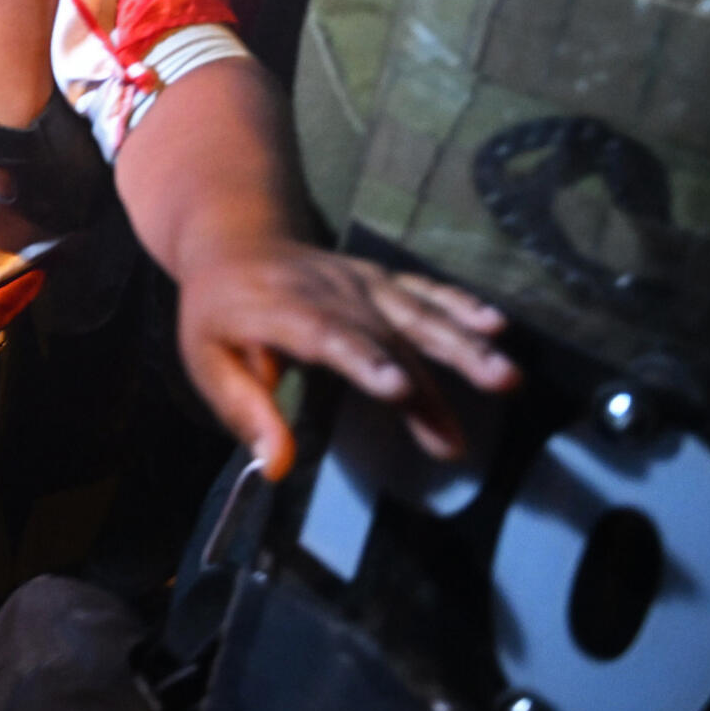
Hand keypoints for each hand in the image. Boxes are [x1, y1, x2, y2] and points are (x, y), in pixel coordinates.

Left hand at [174, 237, 518, 480]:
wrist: (236, 244)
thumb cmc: (217, 315)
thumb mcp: (206, 361)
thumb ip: (243, 409)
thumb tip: (274, 466)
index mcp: (275, 308)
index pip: (324, 333)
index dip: (363, 358)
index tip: (399, 390)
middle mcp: (325, 288)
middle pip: (381, 336)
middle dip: (425, 385)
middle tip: (456, 436)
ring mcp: (359, 280)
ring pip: (413, 313)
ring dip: (460, 345)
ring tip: (503, 378)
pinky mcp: (381, 279)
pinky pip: (424, 290)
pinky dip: (460, 304)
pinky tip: (496, 326)